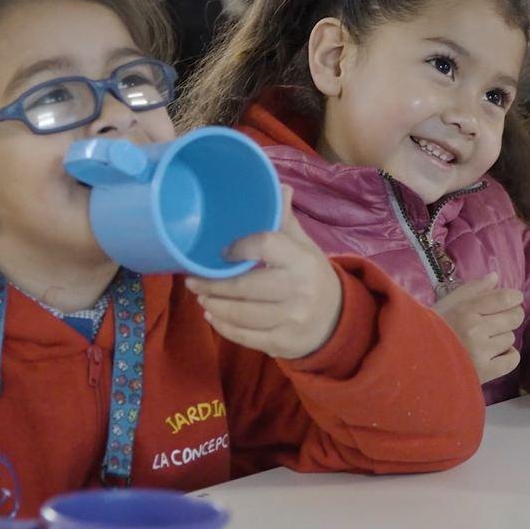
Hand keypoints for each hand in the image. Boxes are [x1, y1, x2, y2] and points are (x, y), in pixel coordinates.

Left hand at [186, 186, 341, 358]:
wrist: (337, 320)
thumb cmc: (312, 275)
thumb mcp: (304, 246)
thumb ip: (284, 221)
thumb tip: (276, 185)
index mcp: (302, 260)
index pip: (265, 245)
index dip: (239, 246)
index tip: (221, 251)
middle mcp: (298, 289)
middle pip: (244, 286)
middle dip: (211, 284)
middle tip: (192, 280)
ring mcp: (290, 319)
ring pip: (240, 313)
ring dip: (213, 305)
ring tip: (201, 296)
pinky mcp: (282, 343)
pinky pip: (244, 336)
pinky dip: (223, 326)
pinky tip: (213, 316)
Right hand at [432, 273, 523, 382]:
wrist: (416, 360)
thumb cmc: (430, 328)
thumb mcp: (447, 303)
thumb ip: (472, 289)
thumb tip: (496, 276)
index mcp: (466, 309)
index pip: (505, 298)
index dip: (514, 297)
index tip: (513, 299)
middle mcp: (476, 329)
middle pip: (514, 317)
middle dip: (511, 315)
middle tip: (500, 319)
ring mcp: (481, 352)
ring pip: (510, 337)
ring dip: (502, 336)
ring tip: (487, 339)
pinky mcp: (485, 372)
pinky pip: (512, 359)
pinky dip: (508, 355)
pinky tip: (496, 353)